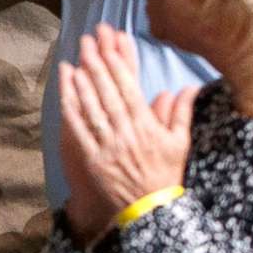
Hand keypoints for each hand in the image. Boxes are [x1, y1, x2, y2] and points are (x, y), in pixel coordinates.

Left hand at [57, 23, 193, 245]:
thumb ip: (181, 112)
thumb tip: (188, 86)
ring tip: (72, 62)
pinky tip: (64, 94)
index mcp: (147, 127)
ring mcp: (108, 146)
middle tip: (86, 43)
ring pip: (92, 109)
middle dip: (96, 64)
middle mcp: (126, 133)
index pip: (130, 89)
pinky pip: (80, 130)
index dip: (118, 65)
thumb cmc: (166, 174)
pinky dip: (71, 110)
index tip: (109, 45)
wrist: (150, 209)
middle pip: (108, 93)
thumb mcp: (179, 143)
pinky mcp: (93, 159)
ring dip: (81, 84)